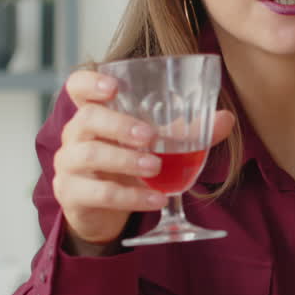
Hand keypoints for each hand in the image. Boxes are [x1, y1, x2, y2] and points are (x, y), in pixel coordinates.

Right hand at [52, 69, 234, 254]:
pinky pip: (100, 194)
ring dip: (125, 160)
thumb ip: (186, 131)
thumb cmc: (127, 165)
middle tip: (151, 136)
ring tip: (155, 167)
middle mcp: (76, 135)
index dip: (91, 83)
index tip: (114, 86)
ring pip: (89, 155)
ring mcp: (69, 165)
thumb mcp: (154, 146)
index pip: (77, 86)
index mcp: (94, 113)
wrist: (101, 211)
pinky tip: (156, 199)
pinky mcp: (72, 195)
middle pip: (87, 119)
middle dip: (120, 125)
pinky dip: (131, 197)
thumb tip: (226, 118)